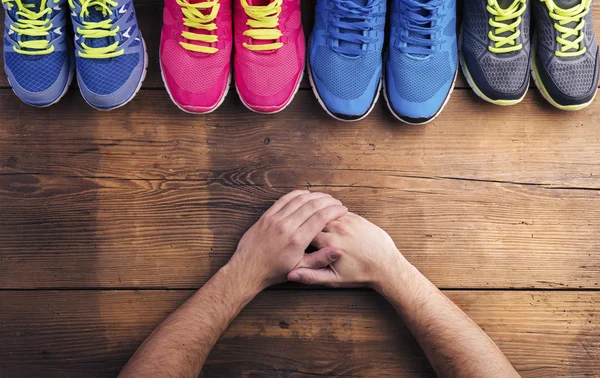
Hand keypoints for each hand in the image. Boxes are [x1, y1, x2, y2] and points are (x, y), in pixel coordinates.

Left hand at [226, 190, 347, 290]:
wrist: (248, 269)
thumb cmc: (275, 271)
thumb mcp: (301, 268)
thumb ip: (320, 259)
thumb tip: (338, 251)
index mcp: (297, 240)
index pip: (321, 218)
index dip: (334, 211)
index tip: (342, 209)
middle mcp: (286, 226)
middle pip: (312, 205)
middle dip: (328, 201)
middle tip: (336, 202)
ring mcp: (275, 219)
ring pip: (299, 200)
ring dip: (314, 196)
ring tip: (325, 197)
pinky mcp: (266, 216)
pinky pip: (284, 200)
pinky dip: (297, 194)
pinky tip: (306, 194)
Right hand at [287, 212, 407, 287]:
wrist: (386, 266)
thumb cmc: (359, 274)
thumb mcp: (333, 279)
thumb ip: (311, 276)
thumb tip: (291, 274)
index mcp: (329, 244)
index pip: (306, 233)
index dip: (299, 236)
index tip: (297, 240)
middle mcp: (338, 229)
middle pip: (315, 221)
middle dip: (309, 225)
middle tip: (303, 227)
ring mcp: (349, 221)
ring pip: (327, 214)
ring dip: (320, 218)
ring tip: (313, 221)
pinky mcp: (358, 218)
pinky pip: (340, 212)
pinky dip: (333, 215)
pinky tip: (329, 220)